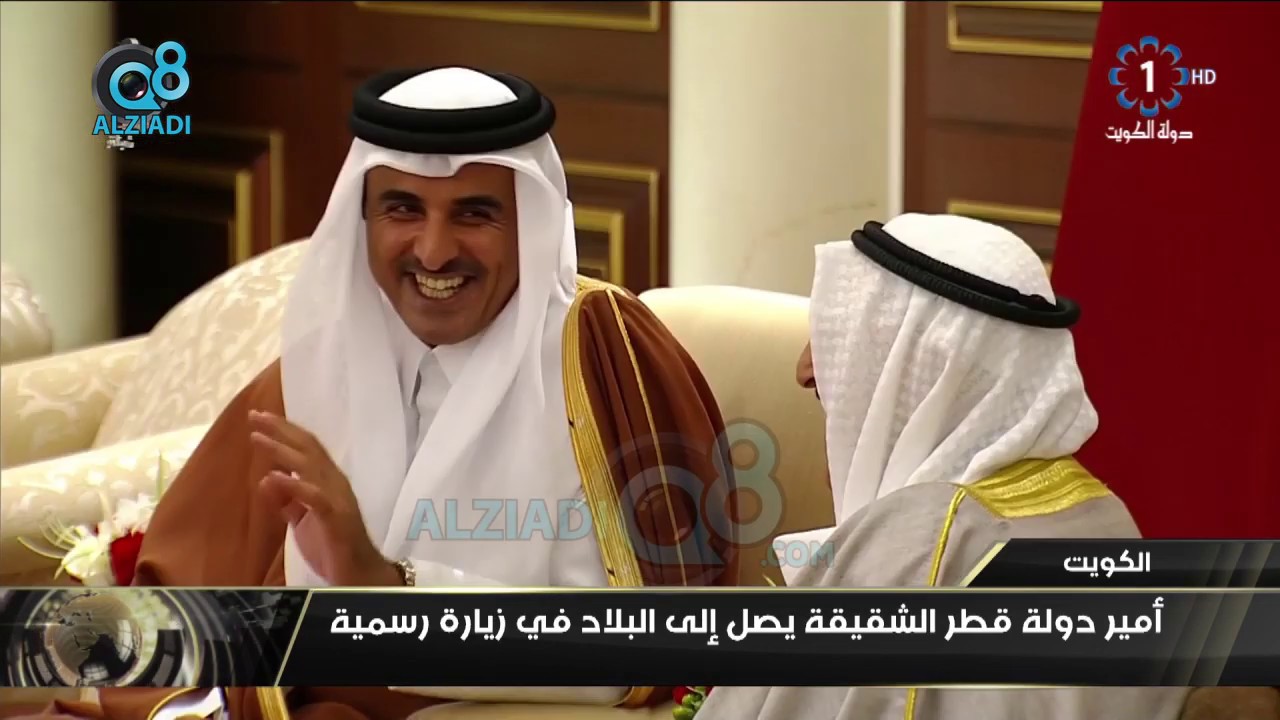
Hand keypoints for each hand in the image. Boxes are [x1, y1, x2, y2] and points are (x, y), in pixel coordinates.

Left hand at [248, 410, 402, 585]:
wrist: (359, 576)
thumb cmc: (332, 547)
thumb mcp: (302, 521)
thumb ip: (286, 501)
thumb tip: (266, 479)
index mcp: (328, 481)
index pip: (307, 448)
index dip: (284, 431)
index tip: (258, 418)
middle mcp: (335, 483)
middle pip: (308, 448)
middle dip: (280, 430)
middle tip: (255, 416)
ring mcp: (337, 498)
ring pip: (310, 466)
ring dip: (282, 451)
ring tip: (258, 438)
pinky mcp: (336, 517)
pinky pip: (314, 497)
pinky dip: (294, 485)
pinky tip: (275, 477)